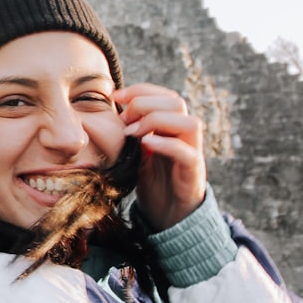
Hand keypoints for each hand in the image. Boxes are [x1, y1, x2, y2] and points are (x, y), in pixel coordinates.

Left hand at [113, 83, 205, 230]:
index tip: (115, 96)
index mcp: (171, 125)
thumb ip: (131, 130)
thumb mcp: (137, 150)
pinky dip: (166, 143)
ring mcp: (192, 152)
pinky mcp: (192, 172)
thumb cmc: (151, 178)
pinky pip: (186, 152)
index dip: (140, 90)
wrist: (165, 212)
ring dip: (156, 121)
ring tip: (132, 133)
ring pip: (189, 122)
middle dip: (145, 104)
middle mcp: (185, 134)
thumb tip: (110, 109)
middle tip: (123, 119)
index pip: (163, 95)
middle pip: (176, 102)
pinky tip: (146, 143)